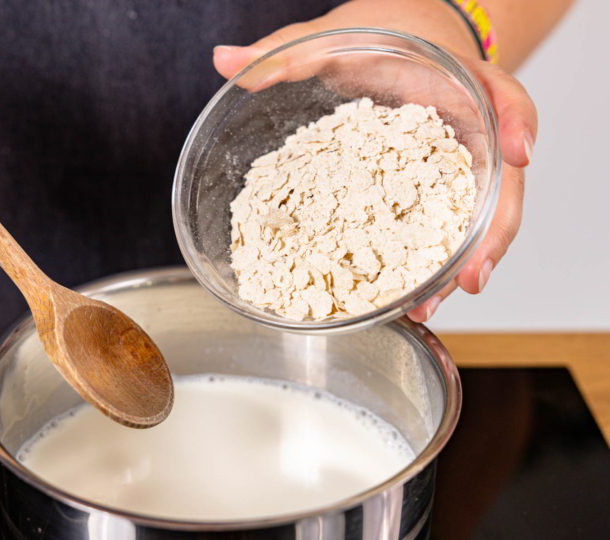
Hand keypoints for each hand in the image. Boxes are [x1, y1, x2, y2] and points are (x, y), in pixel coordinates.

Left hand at [213, 0, 536, 322]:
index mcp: (459, 85)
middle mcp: (469, 131)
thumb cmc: (383, 39)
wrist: (404, 42)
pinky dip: (431, 262)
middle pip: (502, 183)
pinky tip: (410, 296)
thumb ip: (286, 51)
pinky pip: (443, 228)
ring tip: (428, 305)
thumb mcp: (337, 37)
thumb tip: (225, 62)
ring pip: (478, 219)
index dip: (518, 124)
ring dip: (459, 265)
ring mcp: (456, 166)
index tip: (520, 151)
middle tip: (470, 276)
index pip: (505, 98)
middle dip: (492, 233)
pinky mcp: (434, 190)